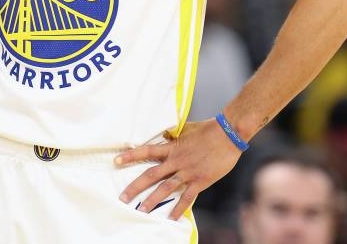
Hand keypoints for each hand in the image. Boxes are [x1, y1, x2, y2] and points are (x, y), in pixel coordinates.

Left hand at [114, 118, 243, 219]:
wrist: (229, 134)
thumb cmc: (209, 129)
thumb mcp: (188, 128)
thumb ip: (175, 134)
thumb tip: (166, 133)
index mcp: (173, 147)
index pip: (147, 151)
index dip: (131, 155)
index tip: (116, 160)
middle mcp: (177, 161)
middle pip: (151, 175)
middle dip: (135, 186)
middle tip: (122, 197)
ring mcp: (188, 172)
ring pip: (165, 188)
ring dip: (152, 200)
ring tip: (141, 210)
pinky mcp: (200, 181)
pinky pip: (187, 198)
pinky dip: (179, 208)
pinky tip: (172, 218)